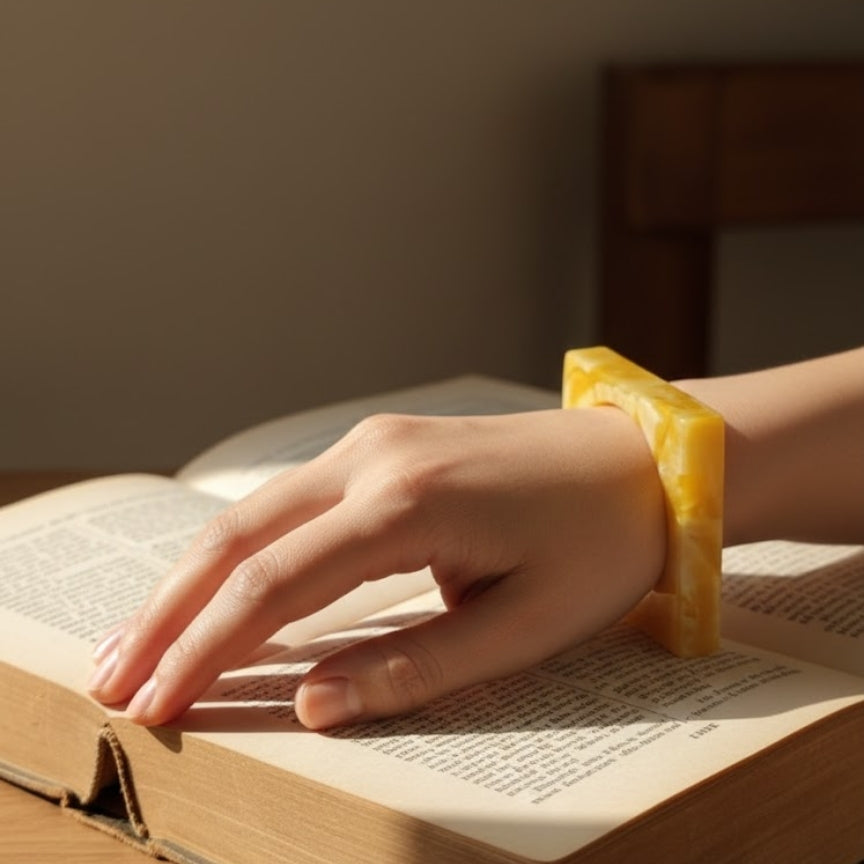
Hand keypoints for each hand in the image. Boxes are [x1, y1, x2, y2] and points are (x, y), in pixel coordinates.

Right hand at [88, 407, 664, 728]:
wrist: (643, 462)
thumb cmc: (600, 544)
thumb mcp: (525, 625)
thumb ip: (415, 666)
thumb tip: (313, 703)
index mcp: (410, 504)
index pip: (275, 583)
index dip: (205, 647)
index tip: (157, 703)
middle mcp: (374, 458)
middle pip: (239, 537)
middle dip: (170, 612)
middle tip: (117, 678)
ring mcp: (374, 442)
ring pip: (255, 513)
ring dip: (194, 578)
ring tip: (143, 640)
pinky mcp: (382, 446)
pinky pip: (292, 501)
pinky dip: (242, 550)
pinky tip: (215, 584)